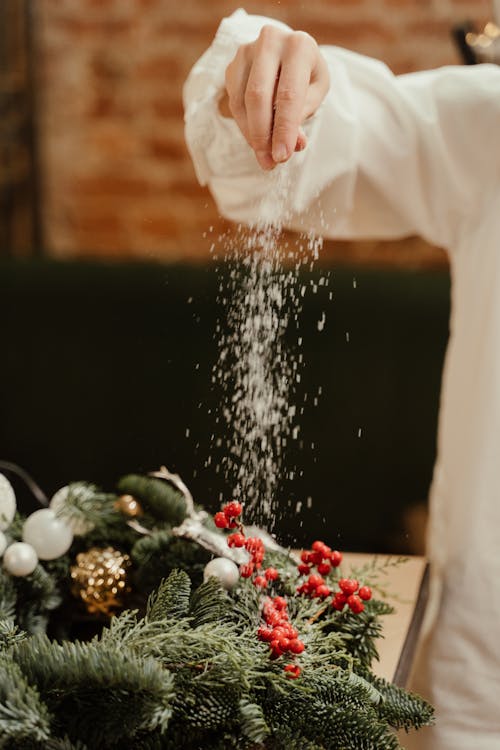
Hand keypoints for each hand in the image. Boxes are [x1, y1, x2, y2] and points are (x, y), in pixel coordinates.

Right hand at [220, 25, 329, 169]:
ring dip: (251, 135)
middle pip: (258, 96)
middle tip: (269, 162)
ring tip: (264, 156)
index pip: (288, 94)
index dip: (284, 129)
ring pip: (242, 102)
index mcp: (299, 46)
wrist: (288, 54)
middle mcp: (270, 42)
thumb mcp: (315, 93)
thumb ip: (303, 116)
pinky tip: (256, 137)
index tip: (282, 156)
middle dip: (263, 135)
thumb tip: (292, 145)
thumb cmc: (306, 75)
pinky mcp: (232, 65)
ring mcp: (246, 51)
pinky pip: (234, 102)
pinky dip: (245, 126)